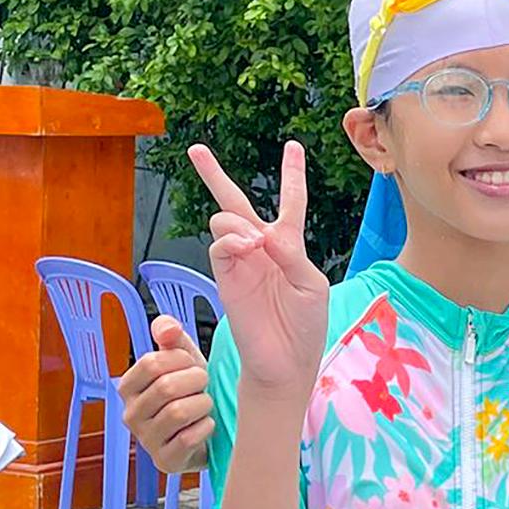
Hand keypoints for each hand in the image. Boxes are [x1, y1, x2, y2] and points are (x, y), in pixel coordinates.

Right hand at [119, 317, 212, 472]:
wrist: (210, 429)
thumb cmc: (192, 392)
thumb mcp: (183, 360)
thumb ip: (172, 338)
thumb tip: (166, 327)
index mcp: (128, 387)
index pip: (151, 363)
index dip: (181, 360)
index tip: (191, 365)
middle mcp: (130, 414)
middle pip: (167, 387)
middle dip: (196, 382)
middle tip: (203, 386)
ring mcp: (146, 440)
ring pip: (179, 412)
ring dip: (203, 404)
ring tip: (204, 405)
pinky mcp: (165, 461)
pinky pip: (190, 438)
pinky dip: (207, 427)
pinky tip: (206, 426)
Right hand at [188, 139, 328, 396]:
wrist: (285, 361)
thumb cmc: (306, 325)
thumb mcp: (311, 285)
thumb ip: (291, 255)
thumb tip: (263, 232)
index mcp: (290, 247)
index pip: (291, 203)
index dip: (291, 174)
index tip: (292, 146)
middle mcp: (262, 249)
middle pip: (236, 203)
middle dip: (215, 176)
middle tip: (197, 150)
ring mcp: (241, 262)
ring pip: (226, 222)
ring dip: (238, 223)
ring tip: (254, 243)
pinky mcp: (225, 278)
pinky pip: (219, 246)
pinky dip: (231, 240)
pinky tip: (246, 248)